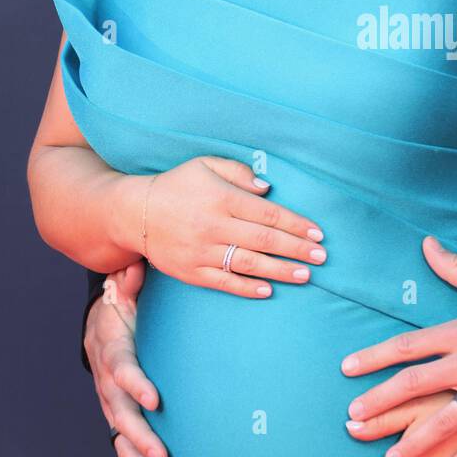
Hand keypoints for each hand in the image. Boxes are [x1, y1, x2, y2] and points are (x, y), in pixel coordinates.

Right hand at [85, 261, 173, 456]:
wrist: (103, 328)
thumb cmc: (122, 309)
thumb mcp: (124, 291)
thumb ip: (130, 283)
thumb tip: (134, 268)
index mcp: (111, 351)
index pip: (120, 370)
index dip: (134, 384)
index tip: (154, 398)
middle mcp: (108, 385)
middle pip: (120, 416)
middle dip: (141, 438)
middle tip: (162, 456)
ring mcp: (113, 408)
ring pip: (123, 443)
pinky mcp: (122, 424)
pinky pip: (129, 454)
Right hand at [117, 157, 326, 297]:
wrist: (133, 213)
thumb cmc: (177, 185)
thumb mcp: (205, 165)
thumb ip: (239, 173)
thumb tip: (268, 189)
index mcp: (221, 198)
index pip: (268, 214)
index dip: (296, 224)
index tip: (318, 233)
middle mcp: (214, 225)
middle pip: (264, 240)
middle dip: (297, 249)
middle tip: (322, 257)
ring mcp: (202, 251)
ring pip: (248, 263)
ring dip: (280, 271)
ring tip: (306, 275)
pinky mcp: (190, 271)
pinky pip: (223, 282)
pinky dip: (246, 287)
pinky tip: (268, 290)